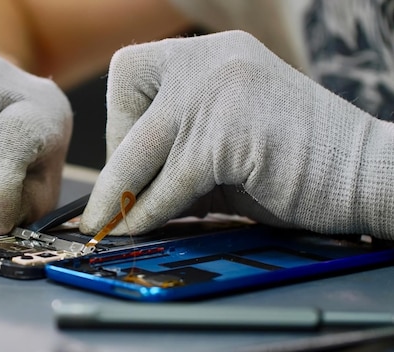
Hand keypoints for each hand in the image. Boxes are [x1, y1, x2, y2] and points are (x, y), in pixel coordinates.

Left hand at [80, 31, 392, 238]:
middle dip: (115, 155)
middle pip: (126, 97)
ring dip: (122, 194)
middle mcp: (211, 57)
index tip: (130, 158)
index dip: (121, 118)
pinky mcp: (229, 133)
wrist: (364, 175)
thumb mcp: (219, 145)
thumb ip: (173, 154)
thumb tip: (118, 192)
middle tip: (113, 200)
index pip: (130, 70)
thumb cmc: (292, 165)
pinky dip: (152, 209)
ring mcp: (220, 89)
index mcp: (210, 53)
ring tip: (115, 225)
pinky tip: (145, 226)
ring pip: (142, 146)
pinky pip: (170, 177)